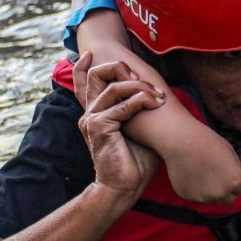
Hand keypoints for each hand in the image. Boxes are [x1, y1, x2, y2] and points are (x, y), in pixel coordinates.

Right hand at [73, 53, 163, 198]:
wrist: (124, 187)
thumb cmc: (135, 161)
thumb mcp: (138, 129)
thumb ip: (138, 110)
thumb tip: (156, 94)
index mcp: (95, 113)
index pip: (82, 83)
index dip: (82, 66)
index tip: (91, 53)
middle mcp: (90, 114)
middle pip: (96, 75)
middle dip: (121, 69)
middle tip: (143, 80)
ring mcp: (92, 120)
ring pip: (114, 87)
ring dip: (141, 87)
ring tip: (158, 96)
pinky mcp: (100, 127)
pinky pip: (122, 105)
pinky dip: (141, 101)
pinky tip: (154, 104)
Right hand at [163, 127, 240, 204]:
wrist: (181, 142)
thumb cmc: (207, 142)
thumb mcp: (230, 151)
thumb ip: (235, 168)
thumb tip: (235, 176)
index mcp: (235, 181)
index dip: (236, 182)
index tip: (229, 176)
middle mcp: (221, 193)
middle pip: (228, 199)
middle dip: (225, 191)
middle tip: (216, 177)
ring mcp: (204, 198)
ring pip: (211, 199)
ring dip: (210, 191)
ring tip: (201, 173)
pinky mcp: (189, 197)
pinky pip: (196, 196)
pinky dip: (195, 189)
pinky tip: (190, 175)